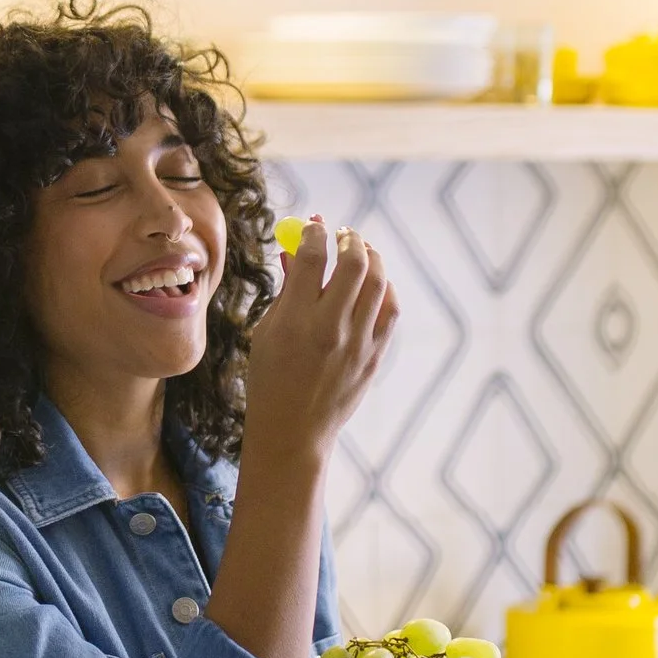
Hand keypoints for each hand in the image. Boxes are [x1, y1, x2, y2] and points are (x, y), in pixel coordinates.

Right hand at [243, 217, 398, 466]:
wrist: (293, 430)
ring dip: (371, 257)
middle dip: (349, 239)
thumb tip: (295, 250)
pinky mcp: (374, 355)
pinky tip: (373, 283)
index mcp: (295, 321)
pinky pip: (390, 309)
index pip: (312, 257)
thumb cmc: (270, 379)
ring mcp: (358, 343)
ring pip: (378, 282)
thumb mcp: (266, 332)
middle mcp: (330, 329)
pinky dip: (384, 289)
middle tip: (342, 234)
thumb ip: (286, 291)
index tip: (312, 227)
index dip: (313, 233)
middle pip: (353, 262)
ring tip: (360, 250)